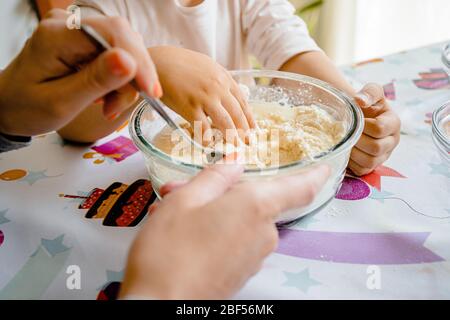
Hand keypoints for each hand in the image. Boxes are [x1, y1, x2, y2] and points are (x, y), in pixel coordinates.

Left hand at [0, 9, 159, 136]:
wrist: (9, 105)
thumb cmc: (27, 107)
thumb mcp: (61, 103)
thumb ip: (95, 81)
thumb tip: (129, 62)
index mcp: (56, 35)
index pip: (112, 32)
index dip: (138, 60)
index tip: (150, 92)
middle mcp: (69, 23)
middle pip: (123, 39)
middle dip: (133, 76)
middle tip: (119, 107)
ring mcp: (78, 30)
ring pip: (125, 49)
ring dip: (126, 82)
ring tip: (108, 106)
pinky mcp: (85, 40)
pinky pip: (117, 55)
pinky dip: (119, 80)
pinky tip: (106, 96)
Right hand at [119, 164, 329, 299]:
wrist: (160, 306)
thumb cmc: (169, 249)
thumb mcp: (184, 200)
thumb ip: (215, 177)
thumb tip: (235, 165)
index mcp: (255, 207)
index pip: (299, 189)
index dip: (313, 175)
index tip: (326, 168)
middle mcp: (263, 233)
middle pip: (253, 201)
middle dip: (220, 192)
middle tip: (179, 190)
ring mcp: (254, 257)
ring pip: (239, 221)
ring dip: (211, 212)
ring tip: (171, 214)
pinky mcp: (241, 274)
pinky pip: (234, 241)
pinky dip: (214, 231)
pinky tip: (182, 234)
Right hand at [149, 46, 255, 142]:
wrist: (159, 61)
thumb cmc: (181, 64)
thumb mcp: (208, 67)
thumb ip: (220, 82)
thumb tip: (228, 97)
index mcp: (224, 78)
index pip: (243, 102)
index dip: (249, 119)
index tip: (253, 130)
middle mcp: (218, 88)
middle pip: (237, 114)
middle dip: (244, 132)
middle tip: (247, 144)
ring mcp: (204, 98)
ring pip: (225, 122)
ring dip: (231, 137)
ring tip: (234, 148)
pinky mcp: (189, 107)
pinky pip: (202, 127)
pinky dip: (207, 138)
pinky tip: (209, 144)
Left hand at [349, 84, 400, 175]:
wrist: (357, 116)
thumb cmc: (365, 104)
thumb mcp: (370, 92)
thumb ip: (369, 92)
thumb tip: (360, 100)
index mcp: (393, 123)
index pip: (380, 129)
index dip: (363, 125)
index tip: (355, 120)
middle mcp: (391, 142)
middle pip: (376, 148)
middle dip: (358, 140)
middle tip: (347, 132)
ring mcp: (382, 156)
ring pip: (369, 162)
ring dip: (353, 152)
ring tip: (346, 141)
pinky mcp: (371, 167)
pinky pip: (362, 170)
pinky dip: (351, 163)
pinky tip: (346, 151)